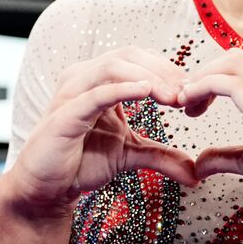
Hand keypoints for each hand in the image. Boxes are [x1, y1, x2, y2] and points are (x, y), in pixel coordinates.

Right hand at [0, 47, 196, 219]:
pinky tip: (146, 92)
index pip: (138, 58)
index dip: (167, 69)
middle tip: (188, 91)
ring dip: (148, 77)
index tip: (193, 90)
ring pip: (113, 67)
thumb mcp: (130, 155)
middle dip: (162, 70)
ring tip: (173, 96)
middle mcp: (83, 79)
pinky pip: (95, 94)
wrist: (47, 188)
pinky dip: (122, 89)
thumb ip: (161, 156)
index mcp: (99, 80)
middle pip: (129, 55)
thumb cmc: (81, 162)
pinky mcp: (64, 115)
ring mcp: (71, 93)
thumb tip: (195, 172)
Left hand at [182, 49, 242, 232]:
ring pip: (231, 63)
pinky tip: (190, 106)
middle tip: (185, 100)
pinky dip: (202, 87)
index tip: (196, 100)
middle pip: (235, 57)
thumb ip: (227, 155)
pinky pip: (228, 83)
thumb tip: (199, 162)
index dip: (216, 76)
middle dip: (204, 72)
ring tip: (184, 102)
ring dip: (200, 77)